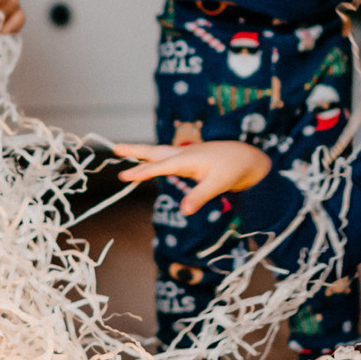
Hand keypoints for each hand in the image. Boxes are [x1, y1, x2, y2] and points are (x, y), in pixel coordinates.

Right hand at [112, 139, 272, 214]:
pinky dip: (152, 158)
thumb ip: (199, 197)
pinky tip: (149, 161)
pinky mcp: (189, 159)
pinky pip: (165, 157)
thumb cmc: (232, 169)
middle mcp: (182, 154)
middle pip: (153, 151)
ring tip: (122, 151)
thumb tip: (184, 212)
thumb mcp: (217, 185)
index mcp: (186, 159)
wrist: (246, 157)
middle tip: (114, 148)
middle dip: (134, 150)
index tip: (124, 176)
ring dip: (141, 152)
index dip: (141, 172)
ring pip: (158, 152)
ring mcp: (185, 155)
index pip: (159, 166)